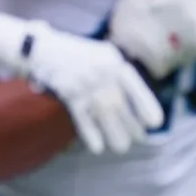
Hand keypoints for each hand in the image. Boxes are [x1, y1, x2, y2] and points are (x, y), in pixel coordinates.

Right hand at [21, 23, 166, 154]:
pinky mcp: (66, 93)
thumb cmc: (75, 54)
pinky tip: (98, 147)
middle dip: (131, 124)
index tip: (155, 123)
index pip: (134, 85)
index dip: (146, 105)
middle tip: (140, 138)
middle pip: (119, 103)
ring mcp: (82, 82)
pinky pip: (82, 117)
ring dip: (114, 133)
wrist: (40, 48)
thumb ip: (117, 73)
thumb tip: (136, 103)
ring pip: (103, 112)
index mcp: (111, 59)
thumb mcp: (100, 55)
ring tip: (122, 147)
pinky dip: (90, 133)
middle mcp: (99, 70)